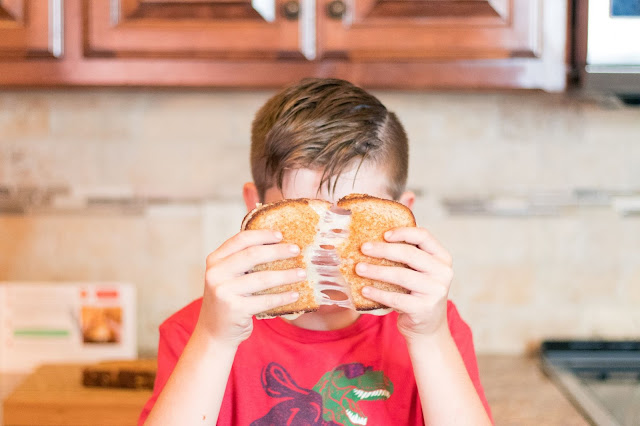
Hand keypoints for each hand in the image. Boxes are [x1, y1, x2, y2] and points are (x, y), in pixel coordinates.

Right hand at [196, 230, 304, 346]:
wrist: (214, 333)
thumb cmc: (228, 300)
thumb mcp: (227, 277)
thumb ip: (242, 261)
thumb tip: (278, 245)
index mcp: (215, 260)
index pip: (241, 240)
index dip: (262, 235)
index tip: (281, 235)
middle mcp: (216, 273)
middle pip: (253, 255)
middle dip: (278, 251)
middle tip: (296, 250)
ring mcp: (224, 291)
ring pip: (263, 278)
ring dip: (286, 275)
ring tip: (302, 273)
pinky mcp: (234, 309)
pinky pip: (265, 300)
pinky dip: (283, 297)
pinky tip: (295, 295)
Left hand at [355, 227, 453, 342]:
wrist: (428, 327)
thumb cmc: (418, 292)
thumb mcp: (421, 271)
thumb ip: (408, 255)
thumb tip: (374, 239)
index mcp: (442, 257)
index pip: (424, 236)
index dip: (403, 232)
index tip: (383, 234)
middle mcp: (443, 272)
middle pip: (409, 254)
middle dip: (383, 250)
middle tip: (363, 248)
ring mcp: (435, 291)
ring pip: (400, 275)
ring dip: (376, 271)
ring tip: (359, 268)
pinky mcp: (424, 308)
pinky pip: (396, 297)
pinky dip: (378, 293)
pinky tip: (364, 290)